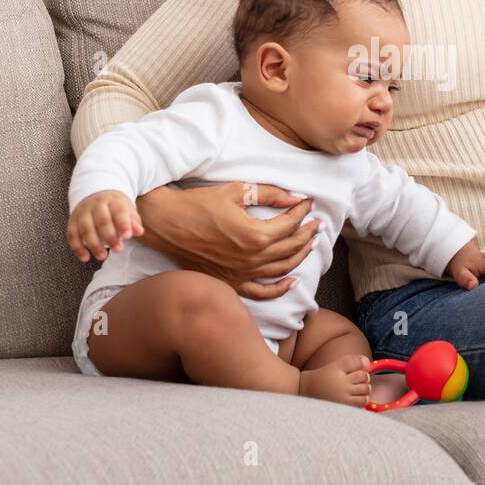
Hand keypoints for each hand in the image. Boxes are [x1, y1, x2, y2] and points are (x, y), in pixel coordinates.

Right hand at [67, 190, 142, 261]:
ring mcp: (83, 212)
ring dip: (94, 244)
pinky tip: (85, 258)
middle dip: (110, 237)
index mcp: (113, 200)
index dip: (123, 224)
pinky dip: (77, 247)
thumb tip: (139, 232)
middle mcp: (96, 205)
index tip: (127, 236)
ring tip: (103, 256)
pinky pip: (72, 235)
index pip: (118, 211)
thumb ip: (133, 221)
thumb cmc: (116, 208)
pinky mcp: (72, 221)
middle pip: (102, 221)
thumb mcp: (128, 210)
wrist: (96, 194)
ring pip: (86, 228)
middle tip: (118, 249)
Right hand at [135, 182, 321, 300]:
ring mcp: (242, 274)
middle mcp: (252, 258)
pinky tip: (293, 282)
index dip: (302, 211)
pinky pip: (261, 293)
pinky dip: (280, 289)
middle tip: (316, 223)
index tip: (308, 203)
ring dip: (300, 256)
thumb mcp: (237, 191)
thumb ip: (270, 194)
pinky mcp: (231, 282)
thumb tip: (296, 197)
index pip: (290, 223)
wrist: (167, 223)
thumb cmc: (199, 204)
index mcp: (256, 234)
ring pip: (282, 269)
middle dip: (307, 233)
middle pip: (291, 247)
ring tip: (310, 242)